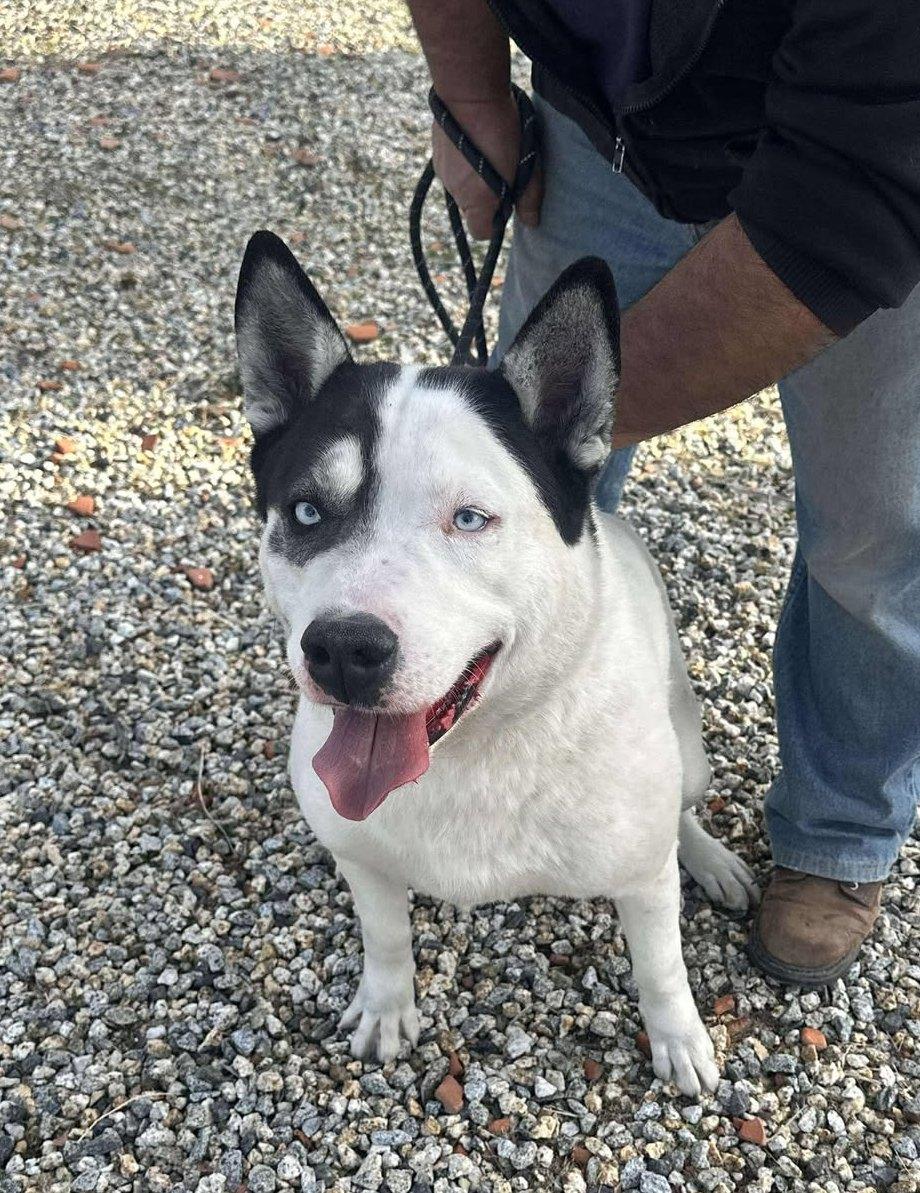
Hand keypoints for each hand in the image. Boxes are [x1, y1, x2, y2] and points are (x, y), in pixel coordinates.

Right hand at [432, 93, 542, 239]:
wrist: (469, 92)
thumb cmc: (504, 130)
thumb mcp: (526, 165)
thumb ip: (528, 198)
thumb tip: (531, 224)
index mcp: (478, 201)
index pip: (481, 232)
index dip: (495, 221)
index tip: (506, 201)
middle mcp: (456, 193)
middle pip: (472, 209)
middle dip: (486, 197)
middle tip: (501, 170)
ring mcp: (442, 174)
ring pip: (462, 189)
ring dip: (474, 179)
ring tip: (486, 152)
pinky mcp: (435, 155)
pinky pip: (452, 170)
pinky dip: (462, 164)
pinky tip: (472, 143)